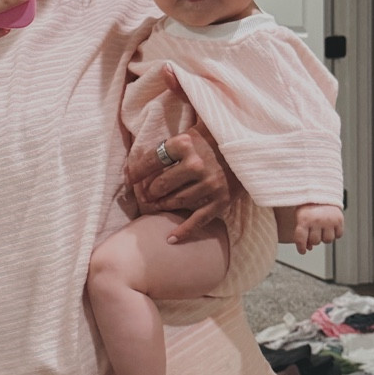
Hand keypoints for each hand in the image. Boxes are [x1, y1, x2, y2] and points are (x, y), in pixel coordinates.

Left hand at [127, 125, 238, 244]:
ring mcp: (210, 183)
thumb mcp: (185, 135)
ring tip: (157, 206)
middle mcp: (196, 164)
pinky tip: (170, 238)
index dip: (135, 172)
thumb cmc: (208, 140)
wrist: (244, 144)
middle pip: (160, 186)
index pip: (150, 162)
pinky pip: (197, 220)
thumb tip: (131, 170)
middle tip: (145, 196)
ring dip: (162, 207)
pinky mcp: (221, 199)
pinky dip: (183, 231)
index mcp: (184, 144)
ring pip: (174, 203)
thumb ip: (162, 150)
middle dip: (148, 193)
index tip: (130, 178)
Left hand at [291, 203, 343, 252]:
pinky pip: (338, 235)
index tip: (302, 251)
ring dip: (324, 237)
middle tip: (313, 233)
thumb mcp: (300, 216)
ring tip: (322, 229)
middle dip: (313, 239)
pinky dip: (335, 233)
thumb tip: (308, 248)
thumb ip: (302, 232)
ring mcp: (329, 220)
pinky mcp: (339, 220)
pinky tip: (330, 227)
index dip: (300, 247)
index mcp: (304, 219)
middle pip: (315, 241)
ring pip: (328, 240)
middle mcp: (317, 220)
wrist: (322, 190)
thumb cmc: (309, 205)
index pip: (301, 238)